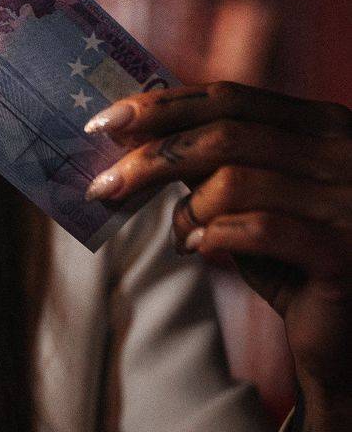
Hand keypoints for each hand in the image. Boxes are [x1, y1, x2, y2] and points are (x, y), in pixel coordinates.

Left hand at [83, 82, 351, 431]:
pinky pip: (257, 230)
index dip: (162, 106)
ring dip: (187, 209)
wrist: (345, 335)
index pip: (230, 97)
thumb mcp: (255, 196)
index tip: (104, 121)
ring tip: (180, 234)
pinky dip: (212, 237)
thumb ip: (215, 159)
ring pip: (234, 181)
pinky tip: (198, 250)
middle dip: (151, 158)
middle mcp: (343, 153)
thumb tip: (134, 132)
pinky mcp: (342, 251)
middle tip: (103, 184)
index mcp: (324, 125)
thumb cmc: (292, 258)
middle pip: (223, 134)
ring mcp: (348, 201)